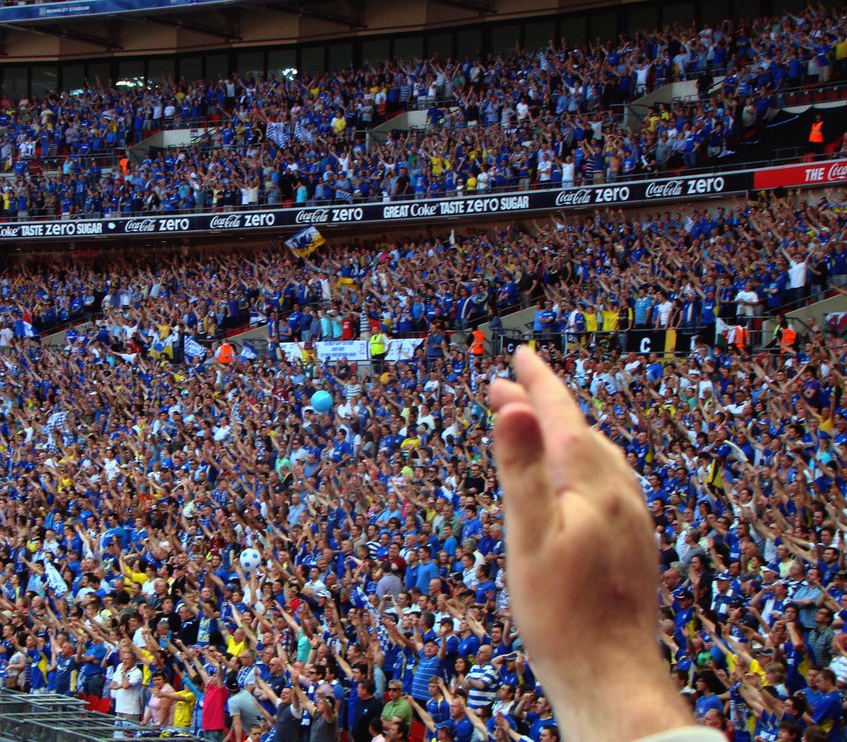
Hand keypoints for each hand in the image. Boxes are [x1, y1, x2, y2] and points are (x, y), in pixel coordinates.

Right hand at [490, 347, 689, 741]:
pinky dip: (581, 463)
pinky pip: (608, 484)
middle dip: (542, 405)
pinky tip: (574, 482)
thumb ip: (521, 470)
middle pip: (580, 432)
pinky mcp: (634, 545)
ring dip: (563, 433)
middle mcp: (622, 494)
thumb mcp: (528, 537)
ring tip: (534, 426)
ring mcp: (633, 521)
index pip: (562, 416)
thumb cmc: (561, 613)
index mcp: (594, 485)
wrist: (611, 676)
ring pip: (598, 457)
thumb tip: (514, 408)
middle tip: (504, 388)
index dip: (538, 383)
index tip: (519, 355)